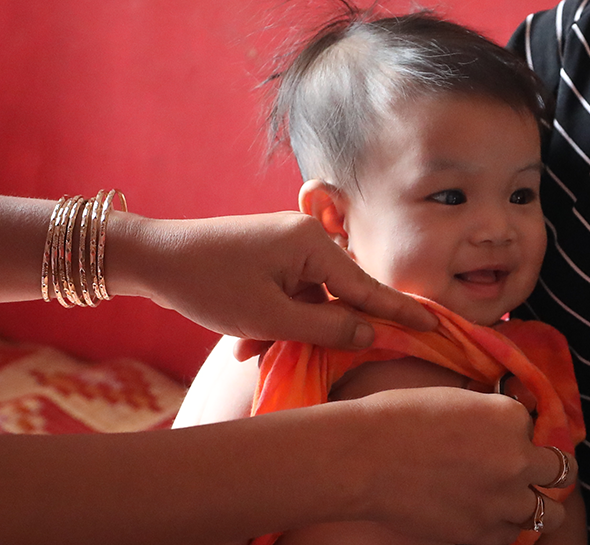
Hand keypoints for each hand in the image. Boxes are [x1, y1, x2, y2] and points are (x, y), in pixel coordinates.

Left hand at [111, 212, 437, 350]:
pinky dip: (272, 320)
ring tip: (248, 344)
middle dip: (317, 332)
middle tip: (291, 349)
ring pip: (308, 302)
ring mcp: (286, 247)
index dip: (400, 313)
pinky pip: (288, 296)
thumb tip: (369, 335)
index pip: (368, 288)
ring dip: (286, 331)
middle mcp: (306, 239)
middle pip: (337, 296)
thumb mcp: (269, 317)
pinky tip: (243, 340)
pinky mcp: (269, 258)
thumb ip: (325, 329)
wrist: (154, 258)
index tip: (436, 326)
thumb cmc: (210, 285)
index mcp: (313, 246)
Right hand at [327, 388, 571, 543]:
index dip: (521, 433)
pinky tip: (488, 516)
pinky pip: (514, 535)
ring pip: (551, 512)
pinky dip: (505, 527)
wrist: (362, 459)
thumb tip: (500, 422)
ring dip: (538, 505)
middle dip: (548, 470)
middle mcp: (518, 458)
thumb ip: (487, 412)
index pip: (537, 426)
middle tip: (530, 471)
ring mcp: (503, 500)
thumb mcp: (453, 399)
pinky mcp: (482, 533)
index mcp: (510, 416)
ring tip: (519, 500)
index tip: (503, 438)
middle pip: (562, 470)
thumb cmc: (396, 419)